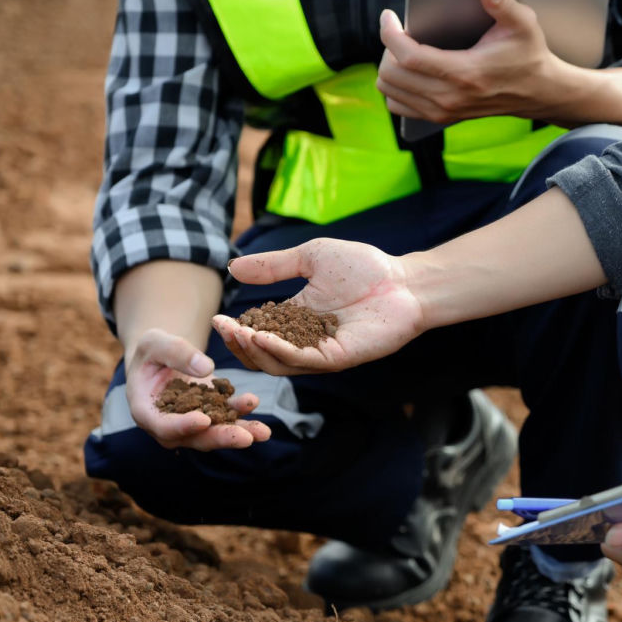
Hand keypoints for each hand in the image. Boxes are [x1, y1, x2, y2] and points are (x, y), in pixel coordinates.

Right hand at [125, 328, 270, 450]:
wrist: (160, 357)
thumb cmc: (151, 350)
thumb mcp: (155, 343)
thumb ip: (176, 353)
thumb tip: (207, 369)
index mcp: (146, 411)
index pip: (164, 426)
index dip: (183, 426)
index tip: (204, 420)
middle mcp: (169, 424)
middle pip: (196, 437)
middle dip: (222, 437)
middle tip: (246, 438)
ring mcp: (191, 422)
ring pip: (215, 432)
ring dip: (240, 432)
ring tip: (264, 432)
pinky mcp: (210, 413)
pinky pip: (227, 416)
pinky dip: (241, 412)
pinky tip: (254, 403)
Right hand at [211, 238, 424, 375]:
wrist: (404, 280)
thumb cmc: (364, 267)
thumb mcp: (309, 258)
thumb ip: (274, 266)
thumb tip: (233, 267)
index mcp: (297, 319)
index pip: (259, 331)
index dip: (237, 329)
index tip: (217, 318)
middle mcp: (306, 340)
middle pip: (264, 353)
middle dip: (240, 343)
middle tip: (222, 328)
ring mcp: (322, 352)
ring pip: (279, 363)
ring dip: (255, 350)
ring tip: (238, 333)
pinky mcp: (338, 358)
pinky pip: (303, 361)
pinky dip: (280, 351)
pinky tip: (263, 338)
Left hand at [377, 0, 571, 123]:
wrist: (537, 93)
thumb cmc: (527, 58)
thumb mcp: (522, 24)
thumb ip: (502, 3)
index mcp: (464, 73)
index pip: (409, 57)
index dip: (390, 34)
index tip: (389, 17)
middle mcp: (449, 97)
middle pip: (393, 75)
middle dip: (388, 48)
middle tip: (399, 31)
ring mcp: (442, 110)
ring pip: (390, 91)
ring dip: (389, 67)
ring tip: (402, 50)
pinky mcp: (440, 117)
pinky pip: (398, 105)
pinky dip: (395, 87)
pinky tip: (408, 71)